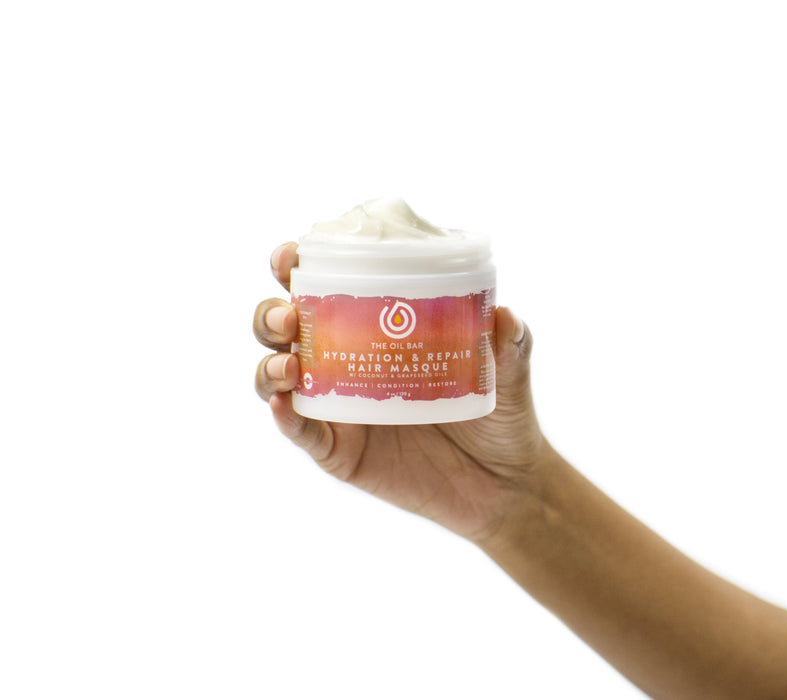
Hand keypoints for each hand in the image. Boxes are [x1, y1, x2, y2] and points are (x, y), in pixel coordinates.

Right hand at [254, 242, 547, 542]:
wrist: (504, 483)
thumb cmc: (500, 414)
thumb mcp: (509, 372)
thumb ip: (511, 342)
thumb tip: (505, 314)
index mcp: (376, 327)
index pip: (325, 287)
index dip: (297, 266)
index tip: (294, 255)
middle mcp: (346, 361)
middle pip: (285, 328)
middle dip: (271, 314)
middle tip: (288, 315)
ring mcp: (338, 407)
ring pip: (277, 377)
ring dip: (269, 365)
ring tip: (287, 365)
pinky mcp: (339, 450)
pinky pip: (301, 432)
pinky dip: (286, 417)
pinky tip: (284, 405)